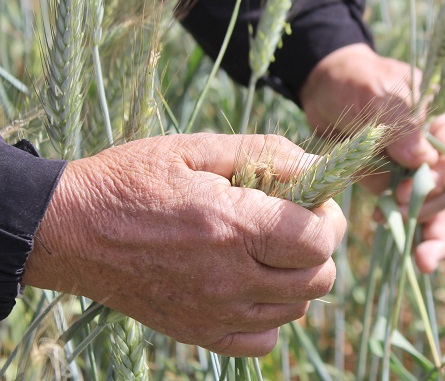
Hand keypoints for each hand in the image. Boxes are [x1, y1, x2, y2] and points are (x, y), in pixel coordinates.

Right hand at [22, 133, 345, 356]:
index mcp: (234, 227)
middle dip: (319, 248)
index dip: (328, 219)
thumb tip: (320, 168)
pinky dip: (269, 316)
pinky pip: (263, 341)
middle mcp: (230, 278)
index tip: (312, 204)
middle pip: (319, 279)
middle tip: (294, 225)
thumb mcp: (197, 149)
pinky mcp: (199, 333)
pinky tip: (249, 285)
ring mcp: (215, 313)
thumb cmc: (133, 180)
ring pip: (297, 310)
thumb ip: (267, 154)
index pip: (319, 241)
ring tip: (267, 251)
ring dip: (296, 279)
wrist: (70, 229)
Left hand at [299, 43, 444, 272]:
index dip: (437, 178)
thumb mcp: (375, 90)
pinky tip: (418, 259)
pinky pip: (416, 218)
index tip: (407, 187)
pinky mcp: (399, 188)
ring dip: (427, 232)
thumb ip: (400, 121)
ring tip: (420, 260)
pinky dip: (418, 238)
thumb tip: (421, 160)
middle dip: (425, 205)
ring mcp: (419, 171)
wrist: (327, 90)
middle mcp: (439, 149)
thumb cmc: (356, 81)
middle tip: (396, 208)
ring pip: (436, 209)